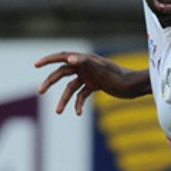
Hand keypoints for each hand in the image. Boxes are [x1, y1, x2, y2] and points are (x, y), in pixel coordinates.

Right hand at [34, 52, 149, 114]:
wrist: (133, 86)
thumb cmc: (119, 76)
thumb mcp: (101, 69)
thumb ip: (85, 62)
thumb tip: (68, 59)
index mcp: (84, 59)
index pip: (62, 57)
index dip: (48, 60)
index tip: (36, 65)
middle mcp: (85, 66)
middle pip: (62, 73)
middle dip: (51, 82)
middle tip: (40, 91)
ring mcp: (89, 76)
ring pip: (71, 88)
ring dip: (64, 100)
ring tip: (59, 112)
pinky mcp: (94, 86)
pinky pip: (82, 95)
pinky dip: (79, 104)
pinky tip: (79, 113)